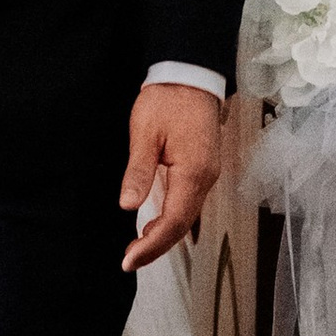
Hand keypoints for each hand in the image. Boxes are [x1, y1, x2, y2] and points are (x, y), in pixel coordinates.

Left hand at [120, 81, 220, 269]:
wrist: (190, 75)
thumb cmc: (167, 100)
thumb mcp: (145, 133)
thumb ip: (139, 171)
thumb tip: (128, 205)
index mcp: (192, 173)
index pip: (173, 222)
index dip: (151, 245)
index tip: (129, 260)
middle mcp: (205, 179)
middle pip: (183, 225)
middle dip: (156, 246)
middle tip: (129, 260)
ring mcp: (207, 174)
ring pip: (187, 216)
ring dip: (164, 235)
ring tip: (138, 248)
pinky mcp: (203, 168)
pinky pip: (188, 202)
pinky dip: (171, 219)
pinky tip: (154, 223)